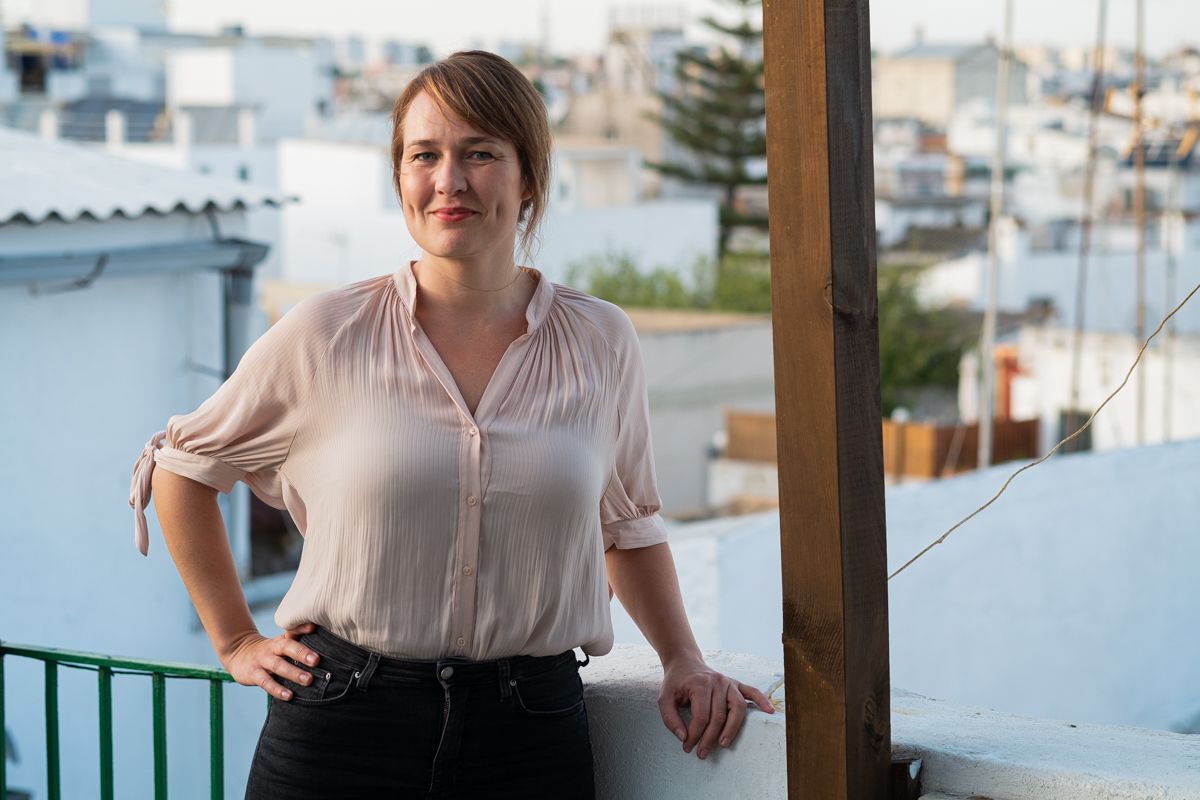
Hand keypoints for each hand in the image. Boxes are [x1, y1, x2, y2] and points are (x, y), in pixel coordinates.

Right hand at [219, 627, 321, 701]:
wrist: (238, 653)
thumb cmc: (269, 650)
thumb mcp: (280, 642)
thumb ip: (298, 638)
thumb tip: (317, 631)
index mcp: (281, 640)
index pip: (292, 631)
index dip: (302, 629)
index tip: (314, 628)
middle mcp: (272, 648)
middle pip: (287, 647)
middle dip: (302, 653)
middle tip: (316, 660)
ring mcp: (262, 661)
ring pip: (278, 666)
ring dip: (293, 673)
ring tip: (308, 680)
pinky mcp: (254, 674)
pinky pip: (266, 682)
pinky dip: (277, 689)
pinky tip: (289, 696)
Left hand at [658, 657, 774, 759]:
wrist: (685, 663)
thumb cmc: (675, 683)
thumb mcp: (664, 698)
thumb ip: (670, 719)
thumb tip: (684, 737)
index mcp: (699, 684)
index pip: (702, 716)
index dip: (695, 735)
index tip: (687, 747)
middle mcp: (717, 682)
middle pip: (719, 716)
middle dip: (709, 738)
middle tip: (701, 753)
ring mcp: (729, 682)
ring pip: (738, 708)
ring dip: (732, 729)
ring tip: (724, 744)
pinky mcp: (736, 683)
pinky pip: (752, 692)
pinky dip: (762, 701)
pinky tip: (769, 711)